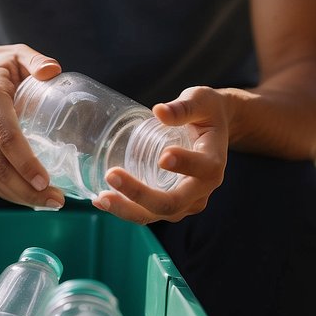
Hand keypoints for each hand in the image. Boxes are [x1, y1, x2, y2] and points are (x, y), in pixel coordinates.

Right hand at [0, 42, 66, 208]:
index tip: (45, 179)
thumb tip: (54, 72)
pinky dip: (7, 191)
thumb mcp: (19, 53)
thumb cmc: (0, 63)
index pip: (6, 137)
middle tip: (55, 200)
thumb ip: (36, 60)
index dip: (24, 161)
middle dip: (25, 188)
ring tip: (48, 203)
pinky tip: (29, 198)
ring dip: (18, 195)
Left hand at [92, 86, 229, 224]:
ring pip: (156, 214)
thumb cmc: (207, 112)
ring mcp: (186, 203)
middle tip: (112, 175)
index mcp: (213, 163)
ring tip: (102, 197)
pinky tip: (100, 200)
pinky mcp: (171, 206)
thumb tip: (159, 112)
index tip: (162, 157)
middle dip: (140, 194)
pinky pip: (147, 213)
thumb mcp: (202, 101)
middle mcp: (201, 190)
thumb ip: (183, 107)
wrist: (215, 130)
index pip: (202, 169)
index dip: (184, 165)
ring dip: (127, 208)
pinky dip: (124, 209)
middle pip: (172, 203)